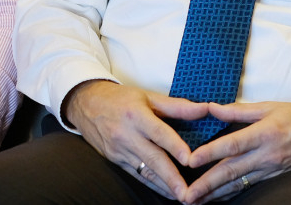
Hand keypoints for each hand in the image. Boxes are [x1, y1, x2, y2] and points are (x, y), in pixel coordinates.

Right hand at [63, 80, 209, 200]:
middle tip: (188, 193)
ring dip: (165, 186)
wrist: (85, 104)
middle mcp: (126, 134)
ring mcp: (119, 150)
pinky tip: (166, 192)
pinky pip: (137, 175)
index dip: (174, 146)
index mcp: (136, 115)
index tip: (189, 159)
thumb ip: (177, 106)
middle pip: (153, 158)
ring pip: (145, 171)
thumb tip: (204, 109)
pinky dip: (153, 185)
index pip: (158, 132)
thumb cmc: (120, 98)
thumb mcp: (147, 96)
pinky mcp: (115, 160)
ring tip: (182, 197)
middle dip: (171, 177)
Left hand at [182, 101, 290, 203]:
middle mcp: (267, 155)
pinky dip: (232, 193)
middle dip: (207, 185)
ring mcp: (271, 169)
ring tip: (196, 201)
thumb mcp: (270, 106)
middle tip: (187, 194)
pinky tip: (218, 198)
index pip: (232, 145)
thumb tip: (211, 107)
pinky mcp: (274, 176)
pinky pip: (249, 186)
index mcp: (265, 133)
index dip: (210, 153)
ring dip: (216, 193)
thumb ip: (239, 110)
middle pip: (231, 171)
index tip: (190, 160)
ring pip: (238, 184)